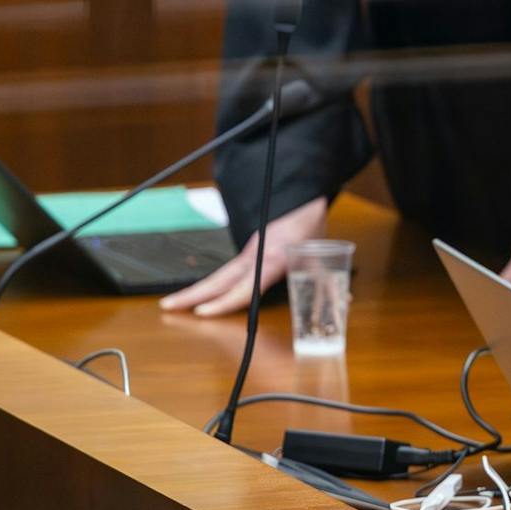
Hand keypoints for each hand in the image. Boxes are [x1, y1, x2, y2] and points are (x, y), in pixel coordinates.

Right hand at [159, 195, 326, 316]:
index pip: (247, 284)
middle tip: (167, 306)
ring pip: (219, 274)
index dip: (226, 300)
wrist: (302, 197)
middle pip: (221, 278)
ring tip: (172, 304)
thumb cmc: (310, 226)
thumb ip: (329, 282)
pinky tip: (197, 295)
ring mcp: (247, 253)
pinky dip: (211, 284)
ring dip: (196, 290)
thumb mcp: (322, 256)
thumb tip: (343, 302)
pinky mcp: (246, 252)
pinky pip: (226, 271)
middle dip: (194, 294)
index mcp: (273, 256)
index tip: (204, 312)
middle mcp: (254, 255)